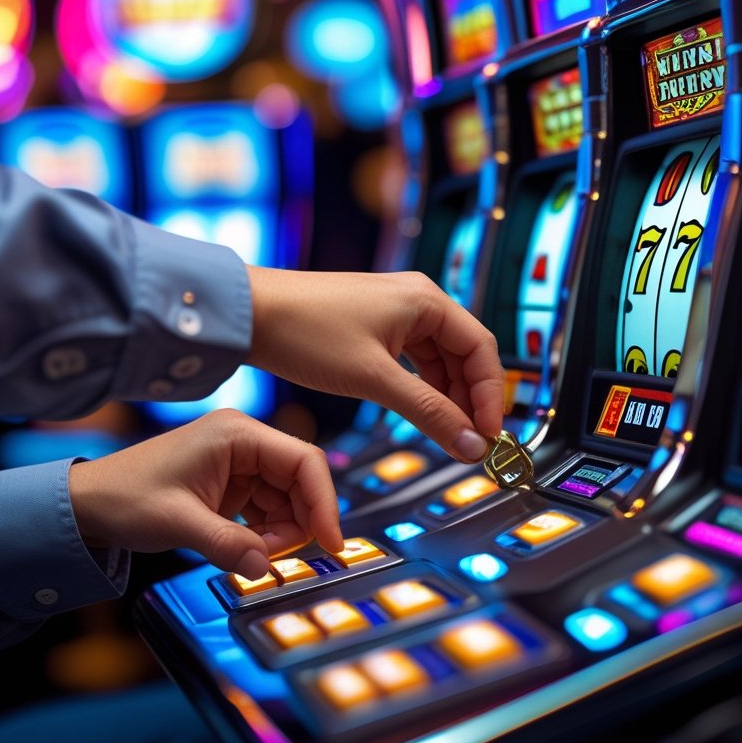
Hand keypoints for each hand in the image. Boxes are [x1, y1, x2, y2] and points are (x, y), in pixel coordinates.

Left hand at [67, 410, 342, 579]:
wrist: (88, 505)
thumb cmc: (125, 498)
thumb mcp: (179, 524)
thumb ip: (227, 545)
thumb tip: (264, 567)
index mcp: (236, 434)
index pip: (304, 461)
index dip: (324, 502)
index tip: (330, 542)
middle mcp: (243, 441)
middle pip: (300, 480)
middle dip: (299, 522)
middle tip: (275, 556)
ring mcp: (239, 462)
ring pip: (287, 498)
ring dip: (280, 531)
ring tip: (251, 553)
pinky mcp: (232, 483)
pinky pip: (268, 507)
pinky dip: (265, 532)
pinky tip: (246, 547)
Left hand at [246, 268, 503, 462]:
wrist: (249, 314)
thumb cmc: (306, 332)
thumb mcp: (374, 379)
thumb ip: (429, 413)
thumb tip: (472, 444)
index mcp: (426, 300)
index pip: (482, 349)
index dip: (491, 396)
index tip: (488, 436)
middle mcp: (417, 298)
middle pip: (465, 355)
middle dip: (470, 400)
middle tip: (470, 443)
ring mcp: (395, 310)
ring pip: (440, 359)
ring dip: (447, 397)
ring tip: (447, 435)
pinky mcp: (374, 323)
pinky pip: (414, 358)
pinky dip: (422, 388)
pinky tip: (419, 413)